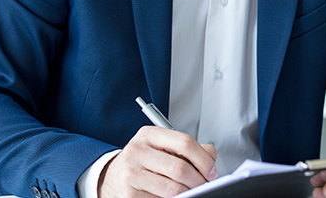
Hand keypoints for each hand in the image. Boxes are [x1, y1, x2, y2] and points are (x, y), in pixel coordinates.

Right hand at [98, 126, 216, 197]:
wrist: (113, 177)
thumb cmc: (142, 162)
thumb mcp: (162, 148)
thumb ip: (187, 149)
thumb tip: (210, 157)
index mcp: (149, 134)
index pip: (184, 142)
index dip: (203, 159)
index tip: (211, 171)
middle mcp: (138, 150)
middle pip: (180, 168)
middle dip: (198, 180)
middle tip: (204, 185)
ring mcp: (132, 172)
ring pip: (173, 188)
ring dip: (189, 192)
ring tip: (191, 191)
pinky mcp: (131, 193)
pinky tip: (174, 196)